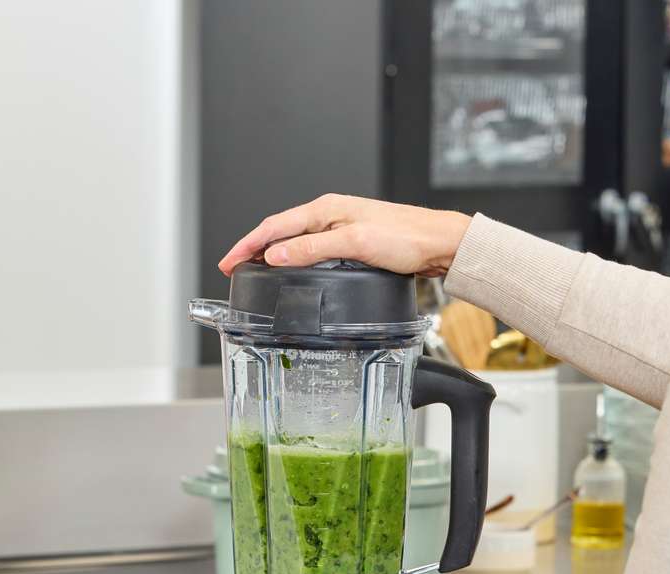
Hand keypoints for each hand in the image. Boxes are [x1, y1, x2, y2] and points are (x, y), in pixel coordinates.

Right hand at [218, 194, 471, 277]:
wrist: (440, 243)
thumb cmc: (407, 238)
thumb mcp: (355, 243)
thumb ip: (314, 249)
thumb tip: (277, 255)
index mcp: (327, 209)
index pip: (275, 226)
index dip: (248, 245)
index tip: (229, 261)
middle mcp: (332, 214)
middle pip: (281, 231)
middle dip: (254, 248)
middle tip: (234, 267)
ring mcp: (342, 226)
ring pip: (296, 240)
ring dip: (274, 253)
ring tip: (257, 269)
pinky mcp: (353, 241)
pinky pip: (313, 248)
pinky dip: (296, 258)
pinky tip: (295, 269)